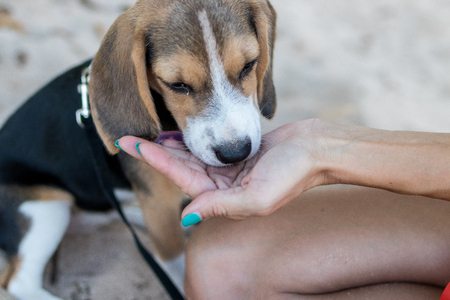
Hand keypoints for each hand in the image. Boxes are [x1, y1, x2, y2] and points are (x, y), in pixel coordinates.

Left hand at [117, 120, 324, 224]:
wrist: (317, 150)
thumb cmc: (292, 173)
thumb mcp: (257, 197)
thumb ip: (220, 207)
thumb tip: (188, 216)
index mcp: (223, 197)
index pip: (180, 177)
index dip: (154, 160)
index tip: (131, 144)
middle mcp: (223, 185)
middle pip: (181, 167)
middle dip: (155, 153)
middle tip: (129, 136)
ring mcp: (230, 169)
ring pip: (193, 157)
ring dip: (172, 146)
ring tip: (150, 133)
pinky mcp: (238, 154)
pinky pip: (209, 148)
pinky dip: (193, 140)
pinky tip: (180, 133)